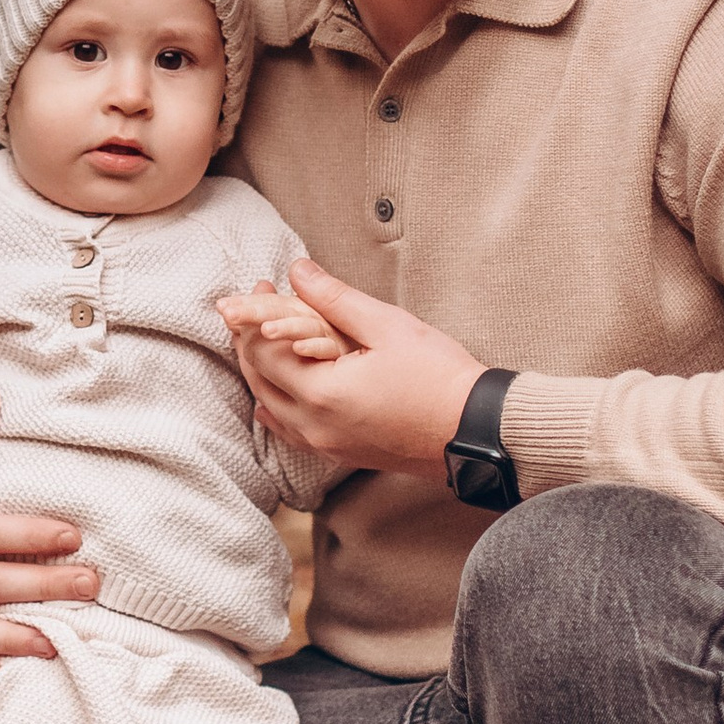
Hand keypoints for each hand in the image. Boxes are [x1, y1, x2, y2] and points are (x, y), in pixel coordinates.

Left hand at [218, 259, 483, 474]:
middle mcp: (315, 425)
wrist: (474, 431)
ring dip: (261, 372)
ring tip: (262, 340)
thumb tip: (297, 270)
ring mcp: (326, 445)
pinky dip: (276, 407)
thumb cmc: (438, 376)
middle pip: (259, 380)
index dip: (251, 316)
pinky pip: (291, 431)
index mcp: (321, 393)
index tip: (258, 286)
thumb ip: (334, 298)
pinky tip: (272, 398)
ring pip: (271, 407)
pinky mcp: (340, 454)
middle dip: (249, 341)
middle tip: (252, 306)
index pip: (261, 353)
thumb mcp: (387, 325)